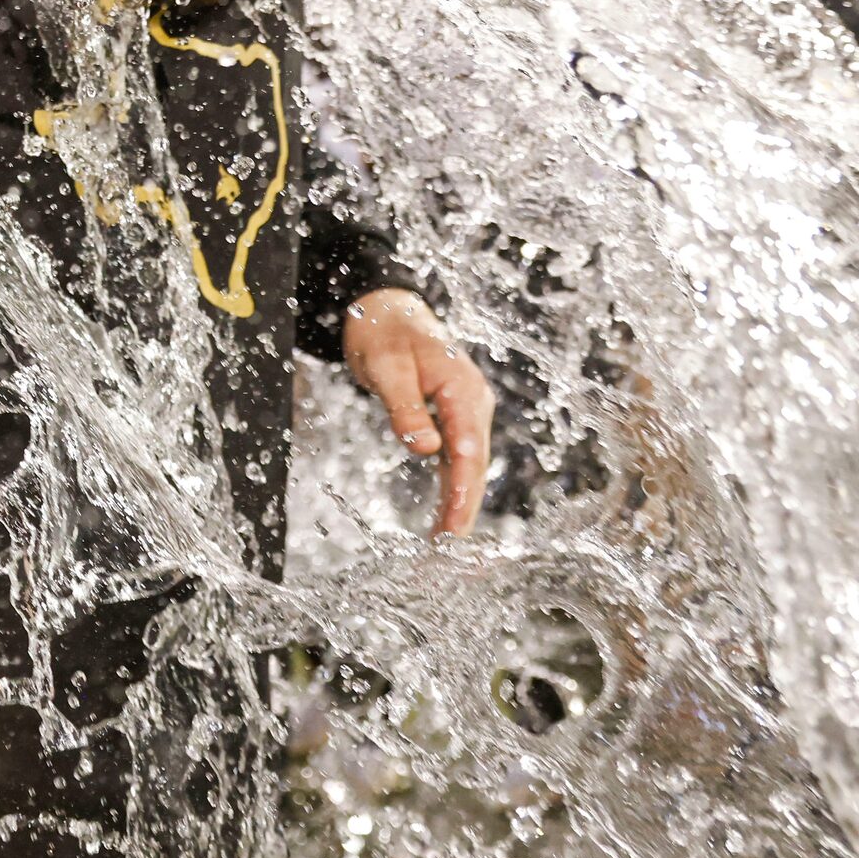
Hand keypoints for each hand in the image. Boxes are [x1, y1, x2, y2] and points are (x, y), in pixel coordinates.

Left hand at [341, 288, 492, 536]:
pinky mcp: (451, 417)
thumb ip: (406, 408)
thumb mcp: (388, 368)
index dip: (463, 489)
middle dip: (465, 505)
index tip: (455, 524)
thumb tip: (427, 450)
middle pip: (474, 463)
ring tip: (448, 543)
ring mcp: (465, 411)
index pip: (468, 449)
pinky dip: (453, 486)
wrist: (386, 308)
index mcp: (464, 389)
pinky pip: (456, 457)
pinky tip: (447, 514)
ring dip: (460, 501)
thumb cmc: (384, 333)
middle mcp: (473, 403)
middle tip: (451, 549)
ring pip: (467, 464)